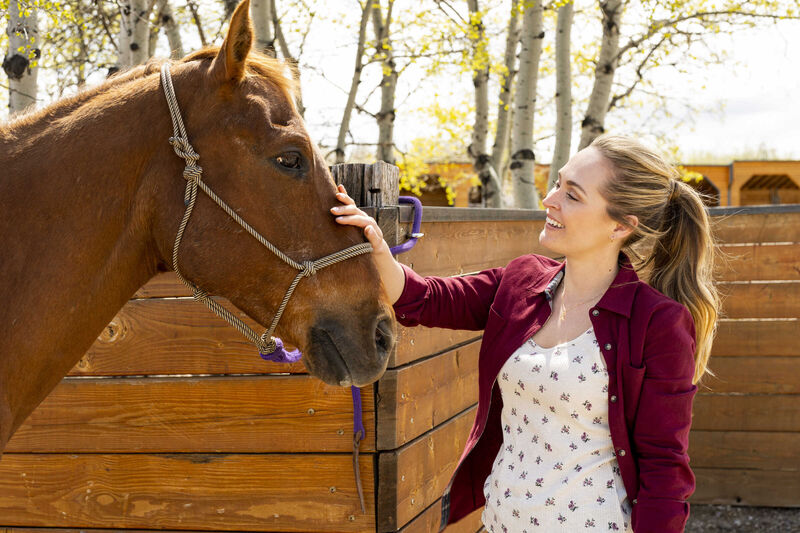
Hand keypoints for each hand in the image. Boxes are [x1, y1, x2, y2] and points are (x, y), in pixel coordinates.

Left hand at [330, 184, 405, 302]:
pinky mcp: (378, 243)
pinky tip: (367, 230)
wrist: (378, 257)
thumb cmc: (362, 242)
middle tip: (331, 210)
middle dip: (344, 209)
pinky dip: (371, 233)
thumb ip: (345, 219)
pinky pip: (375, 238)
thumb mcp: (352, 231)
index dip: (345, 197)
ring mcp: (374, 231)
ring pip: (364, 222)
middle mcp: (367, 221)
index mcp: (360, 218)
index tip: (335, 193)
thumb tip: (333, 206)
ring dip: (352, 219)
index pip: (352, 205)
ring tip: (339, 220)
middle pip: (356, 211)